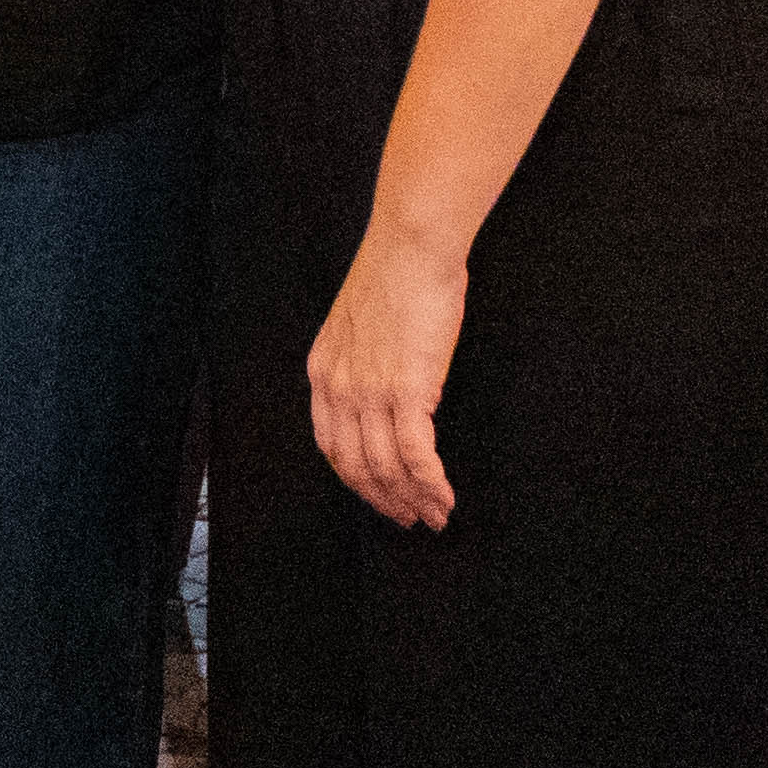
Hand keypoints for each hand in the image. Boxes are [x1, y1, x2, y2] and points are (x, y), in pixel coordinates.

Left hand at [306, 221, 469, 531]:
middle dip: (384, 501)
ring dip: (413, 501)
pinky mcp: (406, 390)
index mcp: (323, 373)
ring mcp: (369, 392)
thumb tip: (385, 392)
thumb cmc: (396, 275)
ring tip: (435, 517)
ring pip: (386, 468)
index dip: (356, 480)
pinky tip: (444, 497)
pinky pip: (415, 455)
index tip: (378, 497)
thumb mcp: (358, 325)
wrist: (411, 246)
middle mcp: (339, 388)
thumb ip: (361, 363)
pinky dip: (431, 484)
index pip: (332, 446)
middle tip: (410, 520)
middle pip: (356, 466)